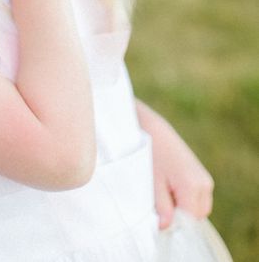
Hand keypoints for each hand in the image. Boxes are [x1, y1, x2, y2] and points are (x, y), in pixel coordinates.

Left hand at [136, 100, 214, 229]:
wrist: (152, 128)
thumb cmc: (150, 153)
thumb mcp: (151, 182)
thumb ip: (161, 207)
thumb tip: (166, 227)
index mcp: (193, 186)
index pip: (190, 221)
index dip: (174, 222)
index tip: (159, 215)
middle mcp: (204, 183)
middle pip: (196, 216)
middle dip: (180, 216)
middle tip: (159, 202)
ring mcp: (205, 178)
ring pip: (198, 208)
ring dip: (182, 206)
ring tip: (163, 190)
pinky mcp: (201, 174)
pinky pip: (196, 198)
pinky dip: (185, 198)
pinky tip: (169, 185)